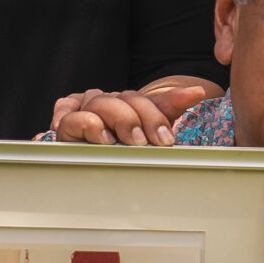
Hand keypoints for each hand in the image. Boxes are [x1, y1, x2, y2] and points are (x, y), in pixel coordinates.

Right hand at [48, 81, 212, 146]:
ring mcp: (83, 113)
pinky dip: (84, 123)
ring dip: (114, 119)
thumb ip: (172, 105)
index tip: (165, 139)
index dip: (153, 115)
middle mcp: (104, 104)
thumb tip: (197, 91)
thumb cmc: (127, 148)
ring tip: (126, 141)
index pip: (139, 99)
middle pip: (118, 98)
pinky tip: (100, 136)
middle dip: (134, 119)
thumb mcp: (153, 127)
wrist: (100, 171)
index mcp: (125, 102)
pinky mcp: (66, 128)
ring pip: (97, 102)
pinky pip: (68, 117)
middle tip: (145, 142)